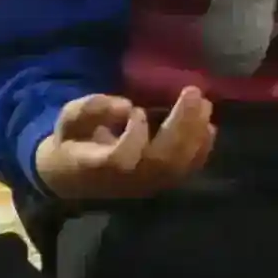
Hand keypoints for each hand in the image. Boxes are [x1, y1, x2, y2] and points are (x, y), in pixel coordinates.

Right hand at [29, 88, 220, 206]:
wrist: (74, 178)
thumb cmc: (72, 143)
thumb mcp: (68, 120)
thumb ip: (91, 109)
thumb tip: (125, 105)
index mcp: (97, 166)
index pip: (121, 159)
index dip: (133, 136)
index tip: (135, 110)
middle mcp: (125, 181)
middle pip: (160, 161)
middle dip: (181, 125)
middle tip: (193, 92)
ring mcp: (145, 185)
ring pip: (178, 167)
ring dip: (195, 134)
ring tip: (204, 104)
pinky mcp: (159, 184)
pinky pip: (185, 171)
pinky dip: (201, 149)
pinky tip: (209, 126)